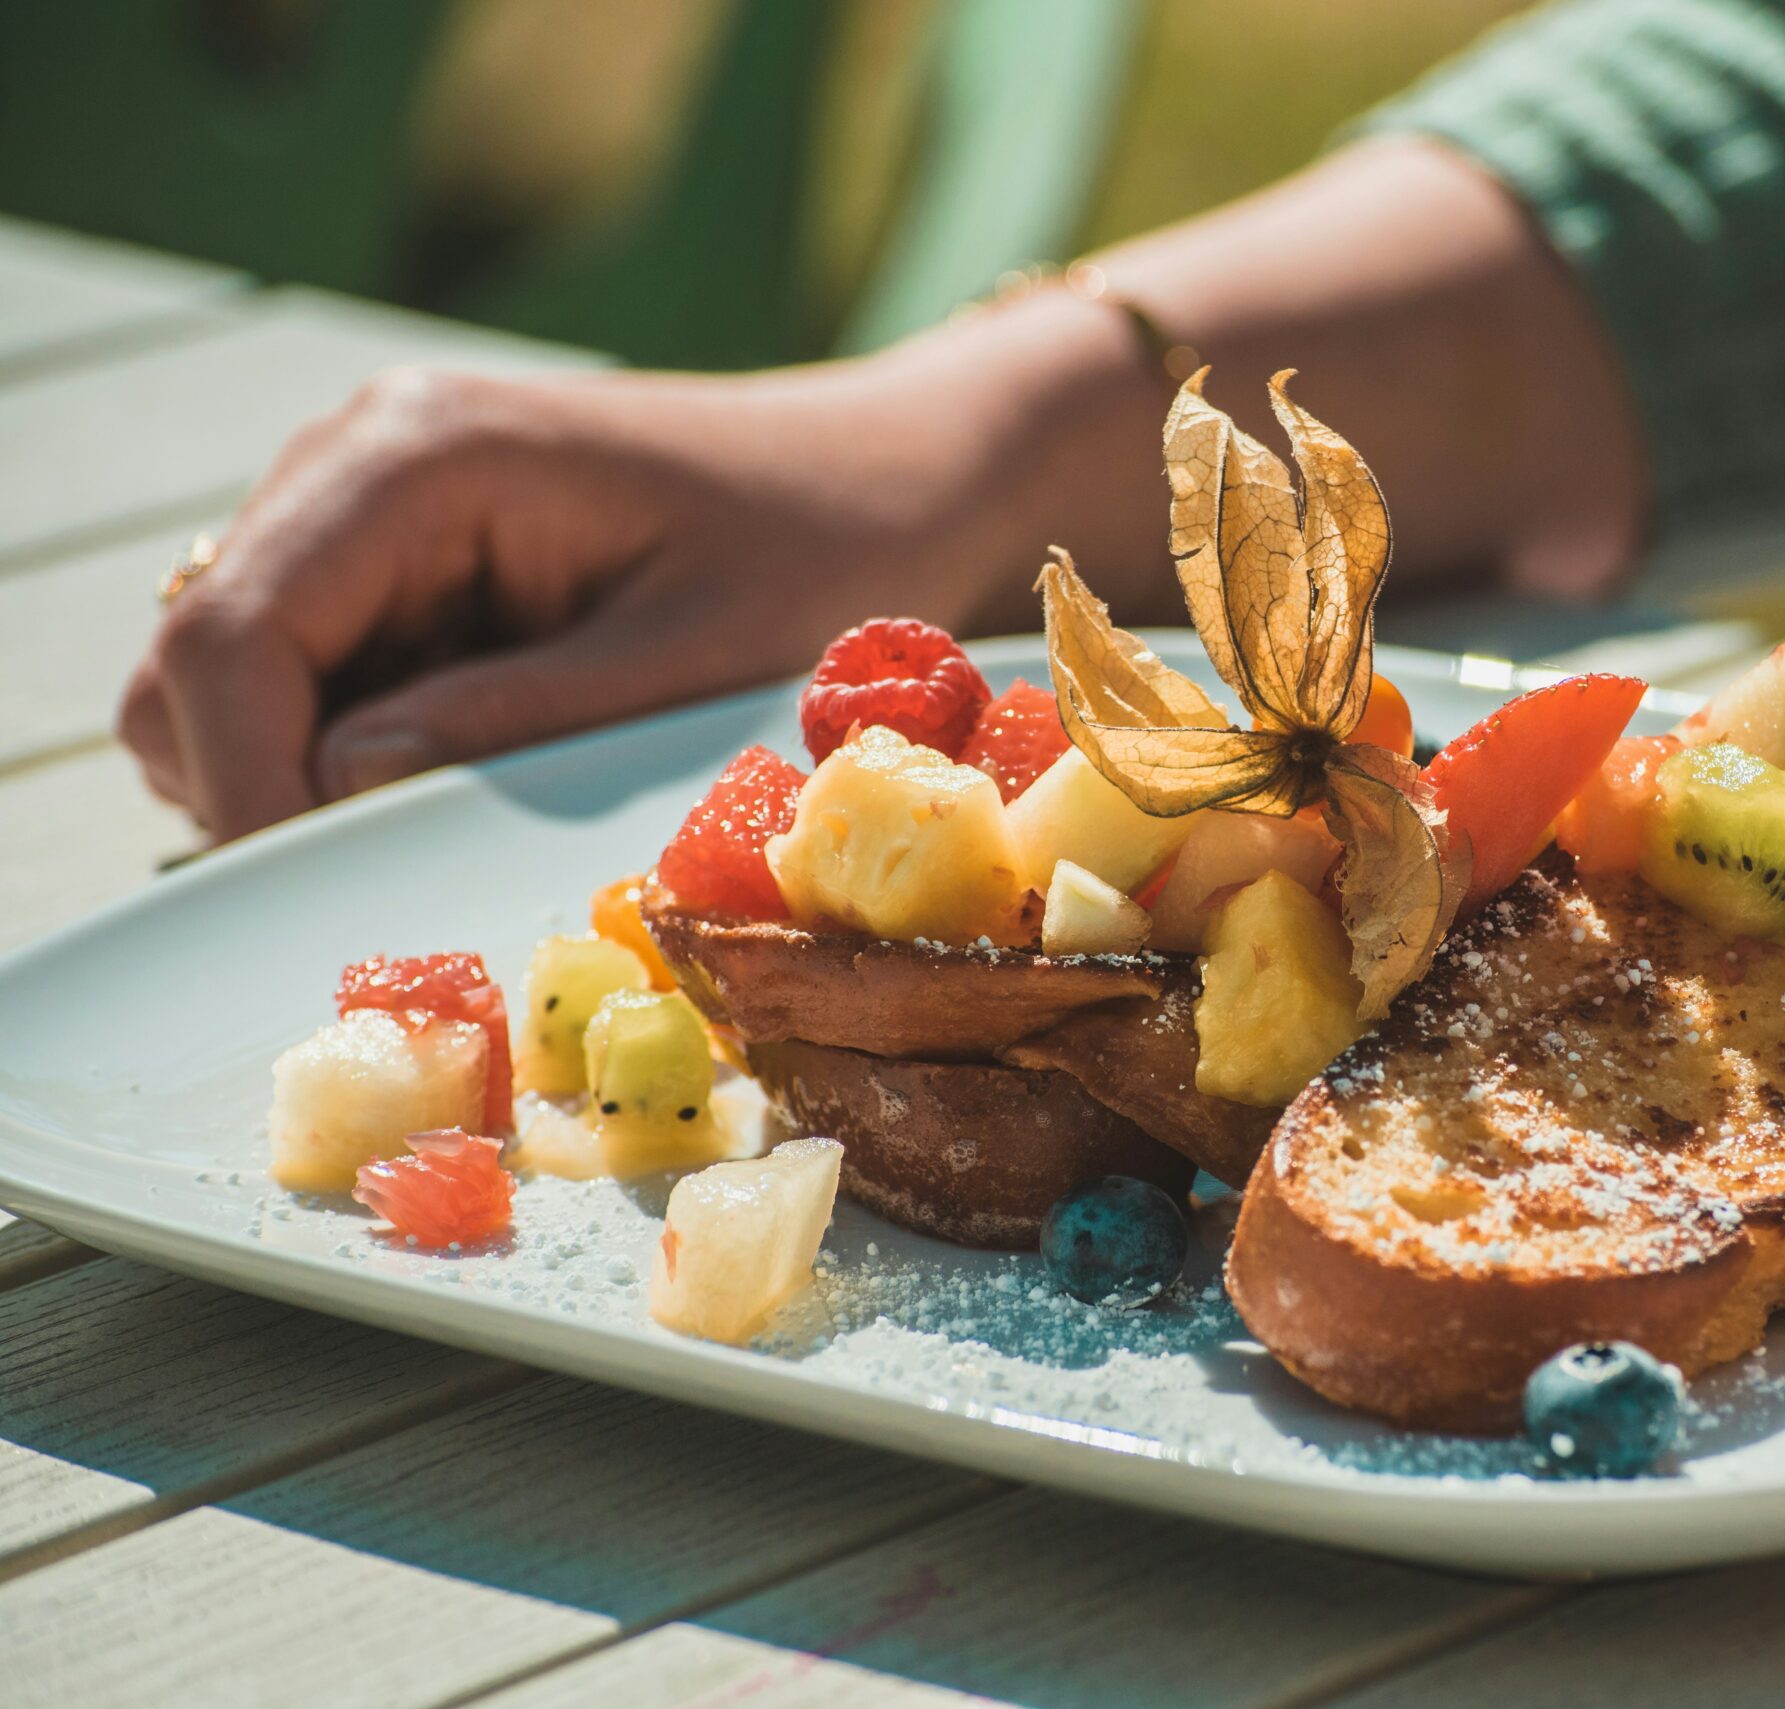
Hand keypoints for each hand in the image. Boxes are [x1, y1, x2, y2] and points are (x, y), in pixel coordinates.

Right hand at [119, 294, 1156, 840]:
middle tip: (373, 879)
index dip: (246, 781)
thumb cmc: (825, 554)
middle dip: (254, 782)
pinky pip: (314, 672)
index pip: (237, 632)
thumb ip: (505, 725)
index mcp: (423, 455)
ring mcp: (373, 502)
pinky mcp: (406, 556)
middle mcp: (362, 457)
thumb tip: (330, 797)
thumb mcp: (682, 663)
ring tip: (436, 822)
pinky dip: (344, 748)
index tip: (308, 890)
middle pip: (199, 654)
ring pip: (232, 673)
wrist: (893, 478)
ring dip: (295, 770)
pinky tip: (457, 777)